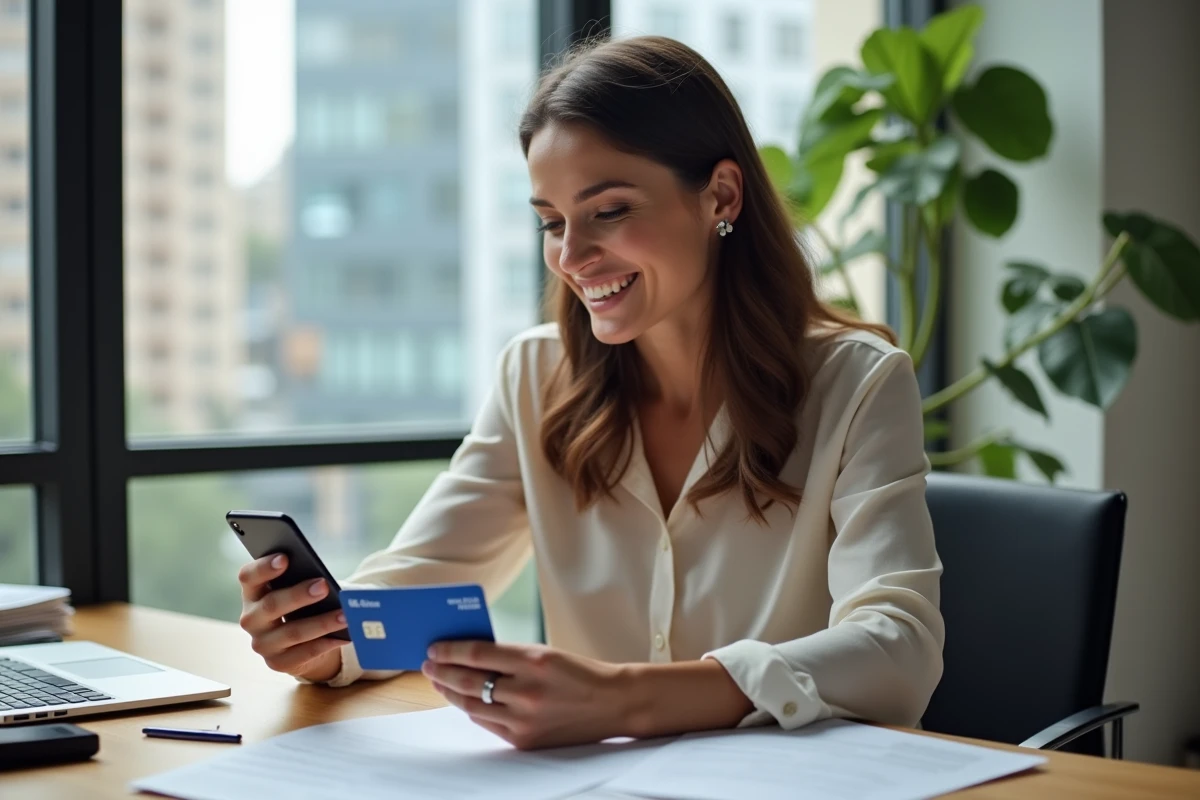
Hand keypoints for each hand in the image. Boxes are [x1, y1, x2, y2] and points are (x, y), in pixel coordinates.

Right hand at [237, 554, 346, 682]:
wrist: (295, 642)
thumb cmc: (297, 604)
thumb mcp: (293, 588)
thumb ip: (299, 579)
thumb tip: (322, 580)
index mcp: (252, 593)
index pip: (248, 576)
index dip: (264, 567)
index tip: (285, 558)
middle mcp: (251, 619)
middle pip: (272, 605)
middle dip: (299, 595)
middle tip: (324, 586)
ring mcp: (262, 644)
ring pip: (293, 632)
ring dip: (321, 623)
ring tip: (345, 614)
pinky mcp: (278, 662)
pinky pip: (304, 653)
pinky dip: (326, 643)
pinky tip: (344, 635)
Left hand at [423, 642, 627, 749]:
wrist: (612, 703)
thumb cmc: (578, 673)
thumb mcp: (545, 654)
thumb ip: (509, 656)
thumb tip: (468, 655)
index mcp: (534, 661)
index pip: (478, 654)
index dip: (451, 650)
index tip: (434, 648)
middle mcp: (528, 691)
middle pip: (470, 681)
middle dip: (443, 672)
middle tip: (428, 665)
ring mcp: (525, 719)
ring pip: (474, 706)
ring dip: (451, 693)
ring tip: (440, 682)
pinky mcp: (525, 740)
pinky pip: (488, 724)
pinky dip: (474, 710)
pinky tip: (465, 701)